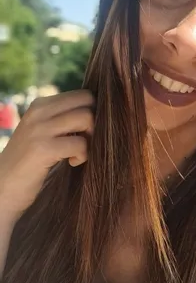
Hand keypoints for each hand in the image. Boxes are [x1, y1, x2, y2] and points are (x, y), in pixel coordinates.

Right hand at [0, 90, 93, 218]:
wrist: (2, 188)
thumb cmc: (31, 160)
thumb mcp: (45, 130)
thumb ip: (65, 117)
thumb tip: (100, 110)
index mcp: (41, 104)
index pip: (83, 94)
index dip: (92, 112)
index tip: (84, 131)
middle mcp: (39, 111)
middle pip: (88, 102)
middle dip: (94, 122)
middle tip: (84, 140)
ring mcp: (39, 129)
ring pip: (86, 118)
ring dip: (90, 138)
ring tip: (77, 152)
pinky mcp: (43, 149)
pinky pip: (80, 143)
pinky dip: (83, 155)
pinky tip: (71, 163)